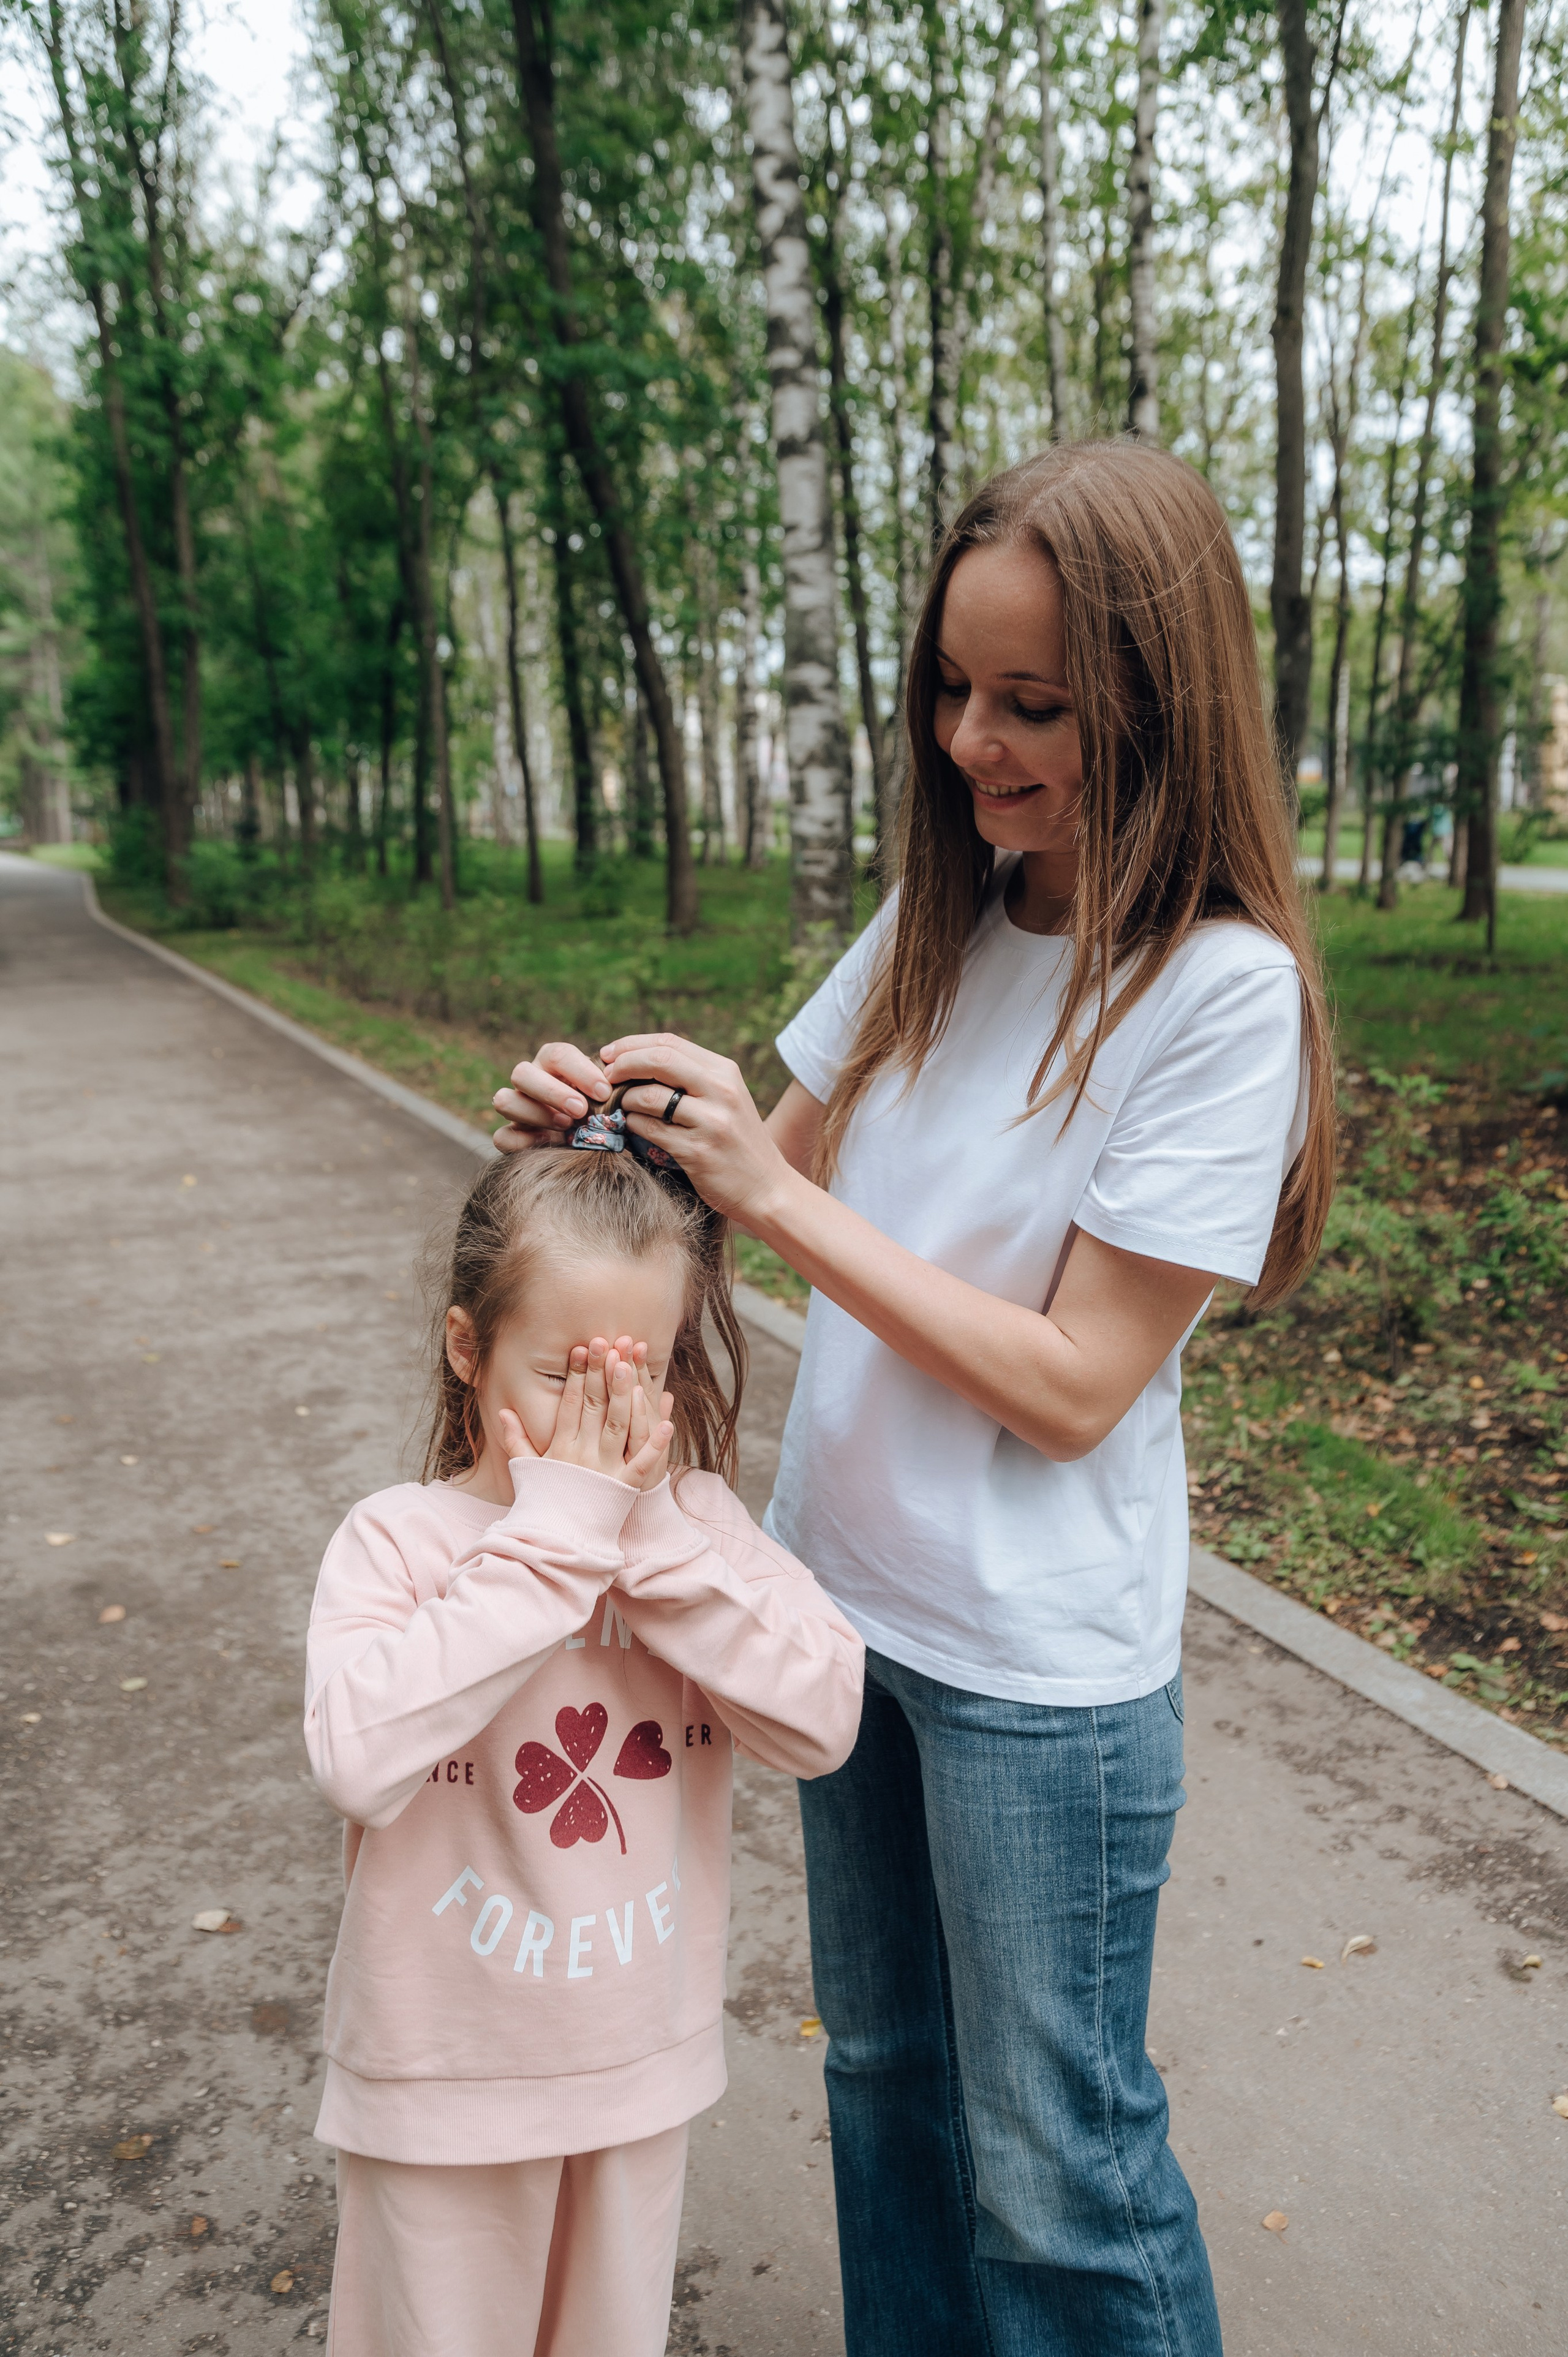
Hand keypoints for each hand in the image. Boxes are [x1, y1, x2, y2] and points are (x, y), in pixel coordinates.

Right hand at [491, 1041, 608, 1152]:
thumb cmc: (605, 1108)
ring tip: (565, 1125)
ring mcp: (517, 1107)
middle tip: (581, 1110)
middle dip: (552, 1092)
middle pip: (522, 1073)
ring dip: (534, 1113)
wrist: (597, 1137)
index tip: (604, 1091)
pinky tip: (549, 1143)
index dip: (579, 1070)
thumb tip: (616, 1086)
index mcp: (554, 1062)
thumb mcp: (610, 1094)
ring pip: (504, 1101)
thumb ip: (611, 1087)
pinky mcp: (512, 1135)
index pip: (557, 1054)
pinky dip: (522, 1141)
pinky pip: (501, 1136)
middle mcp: (531, 1080)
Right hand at [497, 1337, 673, 1488]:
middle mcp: (584, 1455)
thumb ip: (516, 1440)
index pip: (571, 1404)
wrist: (555, 1544)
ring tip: (630, 1365)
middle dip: (602, 1373)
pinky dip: (655, 1444)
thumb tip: (504, 1411)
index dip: (577, 1375)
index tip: (582, 1349)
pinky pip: (642, 1463)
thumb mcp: (527, 1470)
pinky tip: (667, 1421)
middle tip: (608, 1342)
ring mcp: (606, 1470)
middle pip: (596, 1407)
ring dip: (625, 1395)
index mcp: (562, 1448)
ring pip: (619, 1426)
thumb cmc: (542, 1504)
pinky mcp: (624, 1488)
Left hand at [598, 1032, 794, 1230]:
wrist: (766, 1189)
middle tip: (604, 1076)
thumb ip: (691, 1077)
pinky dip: (632, 1125)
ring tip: (620, 1107)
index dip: (632, 1044)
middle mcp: (721, 1091)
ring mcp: (711, 1121)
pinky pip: (649, 1129)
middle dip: (622, 1065)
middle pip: (659, 1060)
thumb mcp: (725, 1099)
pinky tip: (631, 1128)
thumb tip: (637, 1060)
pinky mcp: (697, 1151)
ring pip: (649, 1096)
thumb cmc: (738, 1143)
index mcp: (725, 1072)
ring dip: (624, 1100)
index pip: (670, 1043)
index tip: (609, 1053)